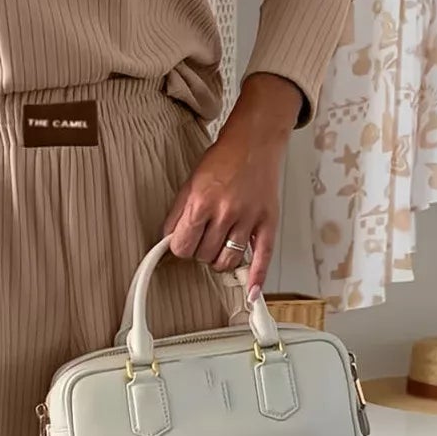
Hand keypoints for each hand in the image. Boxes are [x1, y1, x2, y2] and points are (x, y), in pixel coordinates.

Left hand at [162, 73, 301, 298]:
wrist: (254, 142)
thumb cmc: (223, 160)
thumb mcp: (190, 183)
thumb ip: (178, 214)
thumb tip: (168, 240)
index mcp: (202, 202)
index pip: (183, 246)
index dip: (181, 247)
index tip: (184, 243)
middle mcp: (225, 213)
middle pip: (205, 256)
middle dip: (201, 251)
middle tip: (204, 237)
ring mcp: (249, 219)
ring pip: (228, 260)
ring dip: (220, 260)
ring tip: (219, 246)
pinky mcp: (268, 222)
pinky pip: (263, 257)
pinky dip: (256, 278)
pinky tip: (252, 293)